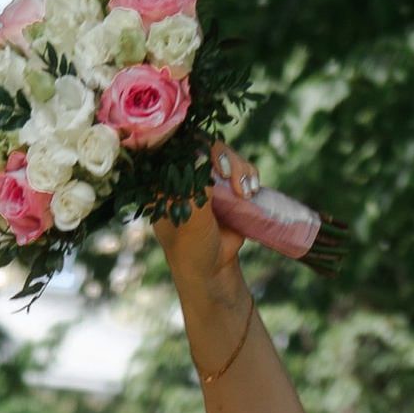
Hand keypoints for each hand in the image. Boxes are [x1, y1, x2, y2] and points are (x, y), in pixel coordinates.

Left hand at [154, 138, 256, 309]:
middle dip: (221, 155)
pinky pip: (240, 166)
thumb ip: (193, 190)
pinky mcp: (226, 185)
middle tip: (229, 175)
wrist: (213, 268)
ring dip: (239, 166)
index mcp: (163, 181)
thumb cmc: (191, 247)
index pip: (174, 146)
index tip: (209, 161)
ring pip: (224, 153)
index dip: (193, 145)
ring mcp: (206, 178)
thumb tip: (200, 157)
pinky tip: (251, 190)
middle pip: (202, 143)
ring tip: (244, 192)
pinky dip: (249, 173)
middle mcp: (183, 174)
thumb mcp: (190, 220)